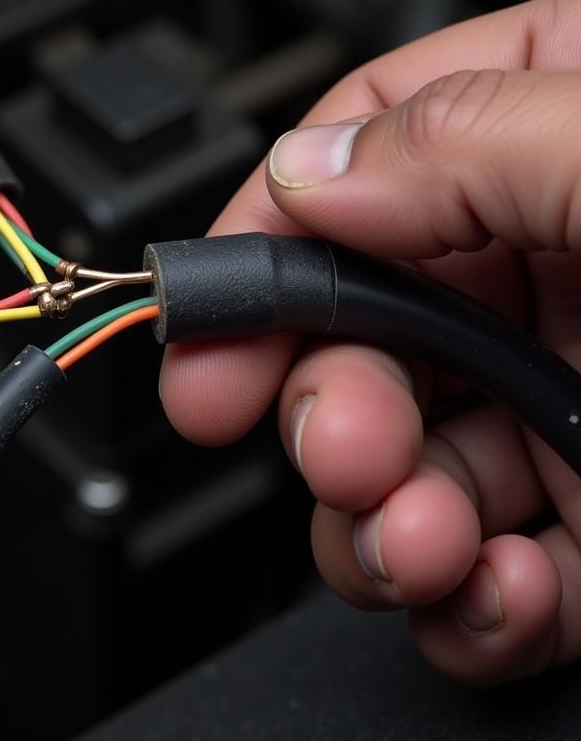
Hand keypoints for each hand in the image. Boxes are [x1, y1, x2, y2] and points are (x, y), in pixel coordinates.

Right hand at [160, 0, 580, 684]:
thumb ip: (472, 137)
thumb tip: (309, 179)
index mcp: (550, 134)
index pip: (353, 158)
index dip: (260, 238)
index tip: (196, 315)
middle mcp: (546, 268)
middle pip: (349, 330)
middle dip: (315, 402)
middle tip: (330, 437)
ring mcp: (564, 400)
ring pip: (389, 465)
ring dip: (375, 522)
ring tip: (418, 540)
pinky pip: (476, 570)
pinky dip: (458, 605)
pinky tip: (487, 596)